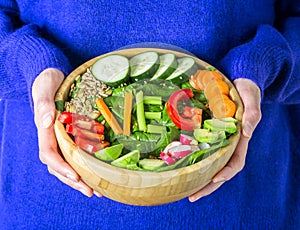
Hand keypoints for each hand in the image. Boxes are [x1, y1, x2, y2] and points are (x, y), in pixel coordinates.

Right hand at [32, 68, 99, 196]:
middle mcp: (52, 138)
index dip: (61, 167)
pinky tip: (97, 174)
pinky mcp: (71, 136)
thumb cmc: (48, 81)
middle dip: (73, 180)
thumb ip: (43, 103)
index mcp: (45, 130)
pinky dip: (85, 167)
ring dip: (80, 179)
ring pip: (68, 164)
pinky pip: (76, 155)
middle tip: (90, 192)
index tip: (75, 176)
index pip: (49, 153)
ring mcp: (61, 139)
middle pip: (59, 166)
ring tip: (96, 191)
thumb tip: (46, 121)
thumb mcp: (45, 86)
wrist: (54, 78)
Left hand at [189, 78, 261, 201]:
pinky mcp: (208, 135)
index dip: (226, 173)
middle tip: (191, 196)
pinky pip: (202, 152)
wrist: (238, 81)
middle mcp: (229, 144)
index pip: (235, 162)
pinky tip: (181, 167)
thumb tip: (246, 134)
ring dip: (199, 179)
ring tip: (183, 190)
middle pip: (220, 170)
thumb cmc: (245, 90)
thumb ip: (252, 114)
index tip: (214, 179)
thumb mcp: (250, 98)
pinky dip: (194, 163)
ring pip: (210, 165)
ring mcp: (218, 141)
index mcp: (240, 139)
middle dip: (208, 185)